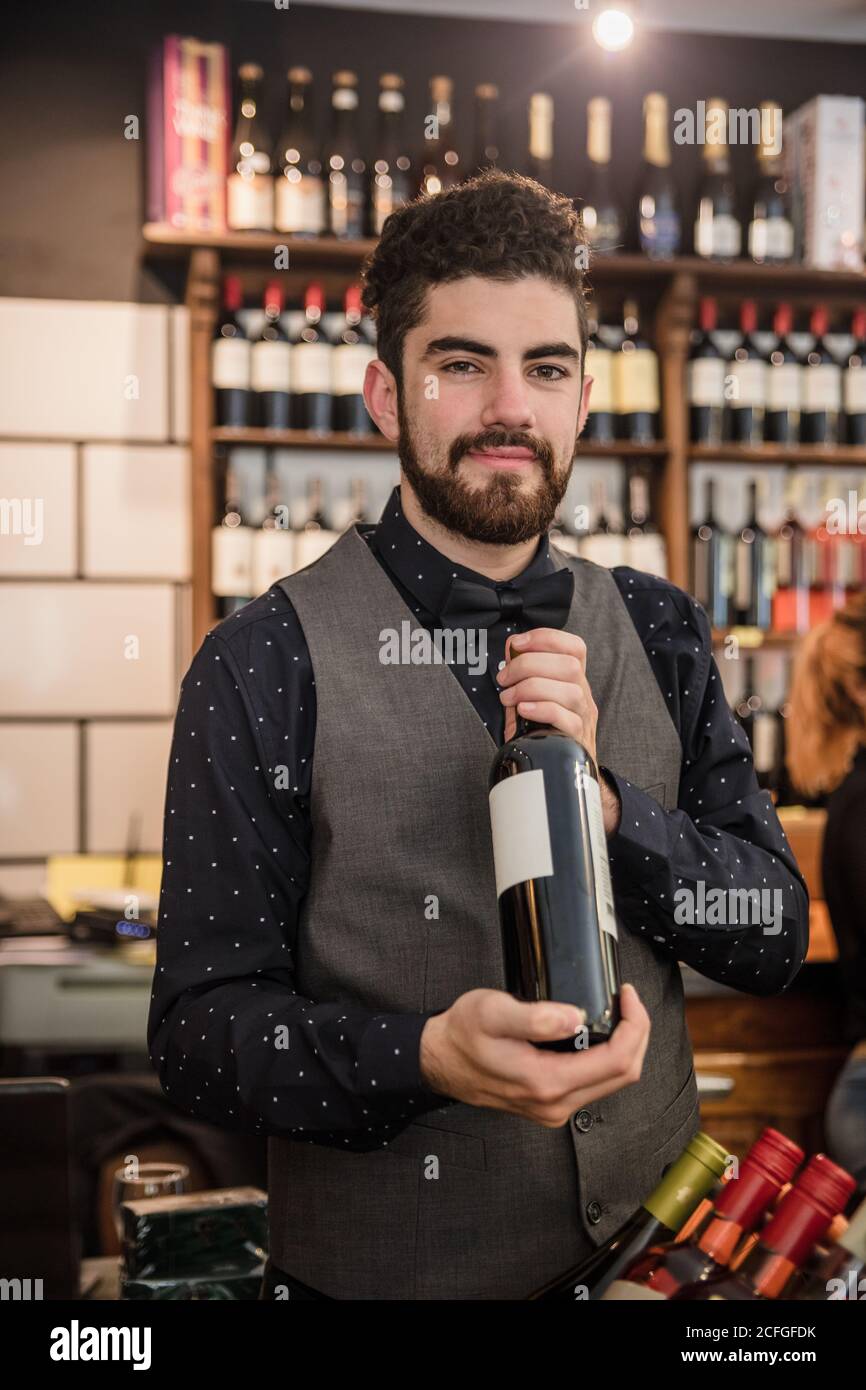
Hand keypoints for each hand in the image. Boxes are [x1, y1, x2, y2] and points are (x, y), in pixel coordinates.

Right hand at [419, 983, 649, 1127]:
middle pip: (624, 1075)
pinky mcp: (550, 1103)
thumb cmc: (461, 1035)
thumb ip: (535, 1017)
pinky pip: (594, 1083)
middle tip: (629, 1000)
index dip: (634, 1026)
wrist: (438, 1061)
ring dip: (625, 1045)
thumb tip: (576, 1016)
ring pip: (613, 1081)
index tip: (627, 995)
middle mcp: (556, 1103)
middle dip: (637, 1034)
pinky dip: (607, 1056)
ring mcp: (554, 1107)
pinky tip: (599, 1032)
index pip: (618, 1061)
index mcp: (547, 1082)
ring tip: (618, 1012)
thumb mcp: (492, 1013)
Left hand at [497, 628, 620, 833]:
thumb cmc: (543, 735)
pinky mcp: (578, 739)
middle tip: (504, 678)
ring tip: (509, 698)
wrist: (561, 773)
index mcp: (574, 681)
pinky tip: (523, 710)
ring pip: (570, 688)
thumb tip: (511, 650)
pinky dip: (541, 708)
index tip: (517, 644)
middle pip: (569, 664)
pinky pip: (566, 717)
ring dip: (531, 687)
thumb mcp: (532, 700)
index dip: (547, 638)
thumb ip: (523, 677)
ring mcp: (584, 717)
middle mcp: (583, 695)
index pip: (574, 647)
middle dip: (529, 664)